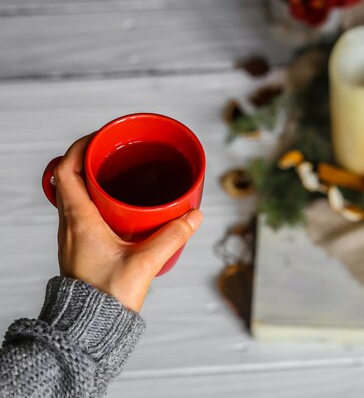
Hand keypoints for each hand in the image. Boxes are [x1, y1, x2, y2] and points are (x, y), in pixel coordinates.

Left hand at [52, 135, 202, 311]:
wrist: (90, 327)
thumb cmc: (108, 296)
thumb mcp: (145, 262)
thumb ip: (172, 236)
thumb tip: (194, 215)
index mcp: (79, 221)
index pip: (66, 172)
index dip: (79, 148)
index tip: (101, 137)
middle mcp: (70, 224)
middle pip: (69, 179)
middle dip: (90, 160)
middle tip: (115, 153)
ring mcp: (72, 236)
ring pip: (74, 195)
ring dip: (91, 180)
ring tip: (119, 175)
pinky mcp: (80, 246)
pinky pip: (81, 212)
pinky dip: (95, 200)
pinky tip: (119, 208)